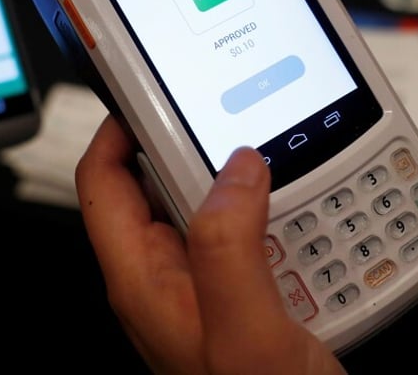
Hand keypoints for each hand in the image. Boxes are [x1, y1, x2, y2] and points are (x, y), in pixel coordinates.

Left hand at [75, 115, 345, 374]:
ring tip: (287, 166)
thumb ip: (230, 244)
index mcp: (144, 280)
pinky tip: (314, 214)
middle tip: (240, 119)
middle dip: (201, 147)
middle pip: (161, 183)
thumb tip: (235, 166)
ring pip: (216, 205)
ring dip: (250, 181)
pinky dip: (281, 214)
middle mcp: (170, 279)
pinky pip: (256, 233)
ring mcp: (210, 288)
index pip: (103, 184)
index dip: (120, 128)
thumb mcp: (246, 330)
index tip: (152, 88)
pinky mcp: (248, 295)